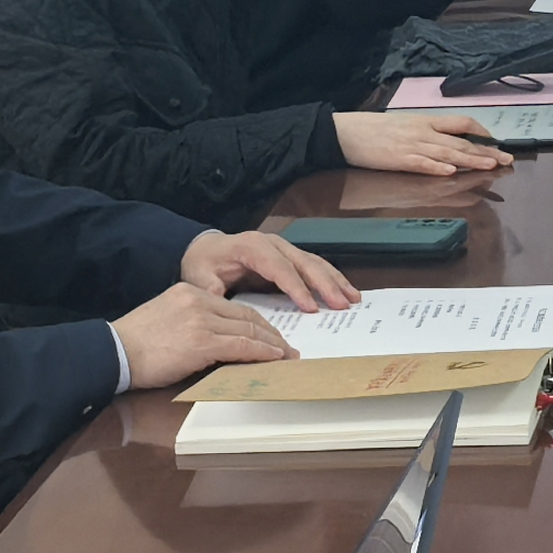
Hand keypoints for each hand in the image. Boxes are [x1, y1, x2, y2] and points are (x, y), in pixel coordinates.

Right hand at [111, 282, 298, 392]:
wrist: (113, 353)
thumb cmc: (136, 344)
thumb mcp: (167, 320)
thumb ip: (194, 322)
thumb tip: (221, 340)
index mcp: (190, 292)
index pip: (234, 307)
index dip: (257, 322)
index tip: (271, 334)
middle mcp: (198, 301)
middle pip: (246, 316)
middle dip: (270, 333)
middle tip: (287, 346)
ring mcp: (201, 321)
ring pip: (248, 330)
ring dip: (272, 345)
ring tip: (287, 356)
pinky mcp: (201, 342)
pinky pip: (241, 346)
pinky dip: (261, 353)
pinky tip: (274, 359)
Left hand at [184, 226, 356, 311]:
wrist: (204, 249)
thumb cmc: (203, 264)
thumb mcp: (199, 278)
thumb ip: (211, 291)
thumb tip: (223, 305)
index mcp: (252, 247)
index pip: (279, 268)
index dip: (296, 288)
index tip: (310, 309)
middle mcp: (273, 243)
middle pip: (304, 263)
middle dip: (325, 284)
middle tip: (342, 305)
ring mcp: (284, 248)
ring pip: (315, 262)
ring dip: (335, 281)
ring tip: (353, 299)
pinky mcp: (289, 257)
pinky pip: (314, 265)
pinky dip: (331, 279)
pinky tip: (345, 292)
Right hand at [333, 110, 511, 179]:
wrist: (343, 132)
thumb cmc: (372, 130)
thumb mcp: (404, 125)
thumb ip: (426, 132)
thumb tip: (447, 141)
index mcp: (425, 121)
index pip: (462, 123)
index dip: (483, 133)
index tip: (496, 143)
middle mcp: (423, 131)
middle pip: (461, 141)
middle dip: (486, 151)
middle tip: (506, 160)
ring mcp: (411, 145)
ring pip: (447, 152)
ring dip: (471, 160)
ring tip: (489, 166)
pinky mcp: (398, 159)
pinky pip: (421, 163)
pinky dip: (437, 167)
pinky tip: (451, 172)